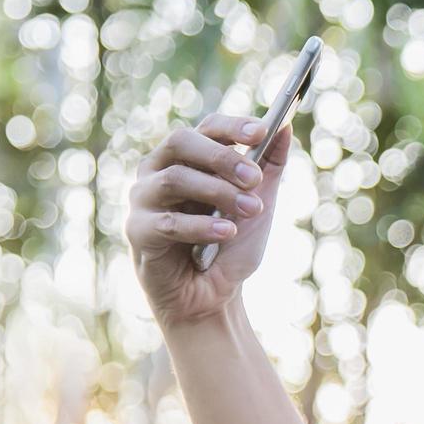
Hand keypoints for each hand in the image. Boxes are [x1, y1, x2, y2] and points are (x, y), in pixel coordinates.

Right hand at [125, 114, 291, 329]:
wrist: (214, 297)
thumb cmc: (230, 247)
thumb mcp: (259, 204)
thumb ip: (270, 167)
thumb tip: (285, 125)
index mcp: (188, 159)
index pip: (206, 128)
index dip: (232, 127)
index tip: (263, 131)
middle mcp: (159, 172)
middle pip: (181, 142)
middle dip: (222, 157)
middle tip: (255, 178)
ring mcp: (144, 200)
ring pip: (174, 179)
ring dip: (217, 192)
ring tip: (250, 210)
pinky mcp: (138, 232)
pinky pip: (168, 221)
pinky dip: (201, 226)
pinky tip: (227, 233)